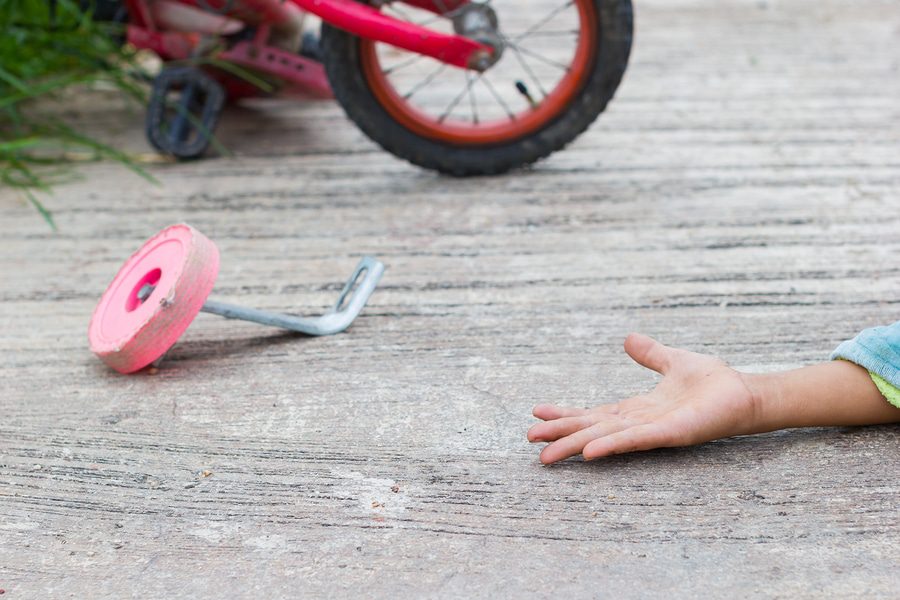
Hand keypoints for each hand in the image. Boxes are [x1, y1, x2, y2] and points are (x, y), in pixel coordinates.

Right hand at [527, 333, 760, 463]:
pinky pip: (635, 440)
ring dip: (575, 446)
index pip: (593, 413)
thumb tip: (628, 338)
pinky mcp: (670, 434)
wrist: (746, 393)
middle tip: (530, 440)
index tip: (537, 413)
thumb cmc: (715, 383)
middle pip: (591, 428)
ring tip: (548, 455)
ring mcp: (652, 431)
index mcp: (636, 408)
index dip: (566, 414)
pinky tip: (588, 452)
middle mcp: (639, 422)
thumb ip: (650, 354)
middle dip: (560, 434)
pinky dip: (611, 446)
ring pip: (605, 438)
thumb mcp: (673, 361)